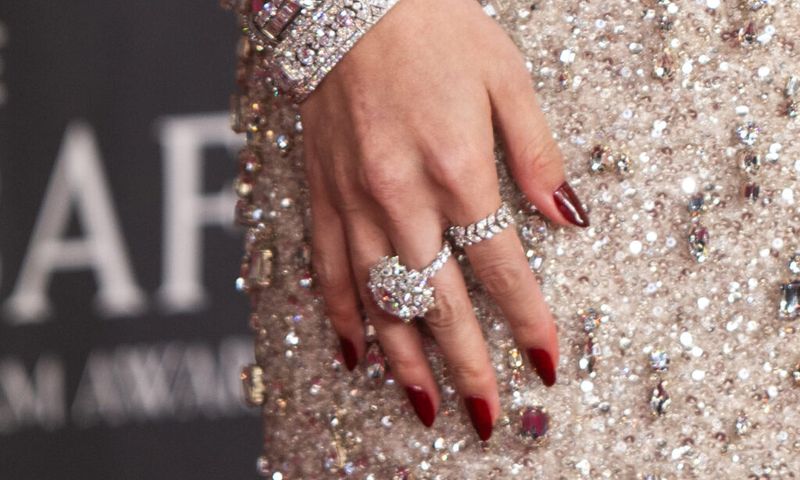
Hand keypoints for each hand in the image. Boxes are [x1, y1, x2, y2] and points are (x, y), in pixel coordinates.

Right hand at [299, 0, 588, 439]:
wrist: (349, 0)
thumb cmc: (434, 29)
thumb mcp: (506, 76)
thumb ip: (537, 153)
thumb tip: (568, 217)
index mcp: (457, 167)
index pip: (501, 266)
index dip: (528, 320)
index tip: (548, 363)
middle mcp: (401, 196)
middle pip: (439, 301)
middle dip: (468, 366)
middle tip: (486, 417)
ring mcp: (354, 200)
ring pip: (380, 299)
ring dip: (405, 360)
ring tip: (425, 406)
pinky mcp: (321, 194)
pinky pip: (327, 269)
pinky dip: (342, 317)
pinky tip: (354, 356)